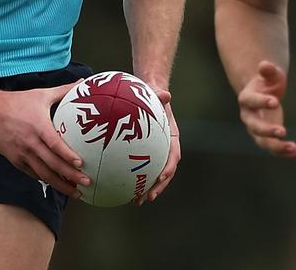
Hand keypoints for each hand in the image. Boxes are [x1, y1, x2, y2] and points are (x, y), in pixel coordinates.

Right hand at [0, 82, 91, 196]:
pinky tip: (56, 184)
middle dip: (70, 176)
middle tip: (86, 183)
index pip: (55, 144)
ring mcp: (22, 154)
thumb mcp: (41, 94)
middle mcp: (30, 143)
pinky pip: (32, 174)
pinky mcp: (15, 160)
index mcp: (38, 127)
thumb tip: (83, 83)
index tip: (81, 164)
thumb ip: (64, 91)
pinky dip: (45, 180)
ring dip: (60, 184)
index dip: (67, 156)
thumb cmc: (16, 102)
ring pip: (43, 174)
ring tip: (74, 192)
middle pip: (52, 164)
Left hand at [137, 89, 180, 204]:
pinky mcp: (143, 154)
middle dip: (158, 186)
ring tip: (135, 201)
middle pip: (165, 171)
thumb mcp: (155, 93)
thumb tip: (166, 94)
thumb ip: (160, 95)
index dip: (169, 167)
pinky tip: (121, 188)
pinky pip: (140, 169)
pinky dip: (133, 179)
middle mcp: (165, 148)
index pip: (173, 154)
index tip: (161, 176)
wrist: (148, 94)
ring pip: (153, 174)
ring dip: (147, 189)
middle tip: (147, 197)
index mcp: (171, 137)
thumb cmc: (152, 94)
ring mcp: (155, 153)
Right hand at [237, 61, 295, 158]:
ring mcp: (258, 130)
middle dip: (267, 131)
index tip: (276, 102)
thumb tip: (264, 64)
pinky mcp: (269, 138)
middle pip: (255, 128)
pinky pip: (276, 149)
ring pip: (264, 143)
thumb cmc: (267, 83)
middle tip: (283, 132)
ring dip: (278, 147)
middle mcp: (249, 118)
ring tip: (294, 148)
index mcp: (247, 99)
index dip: (262, 102)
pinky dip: (288, 153)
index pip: (252, 101)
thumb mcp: (270, 74)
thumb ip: (268, 70)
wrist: (264, 95)